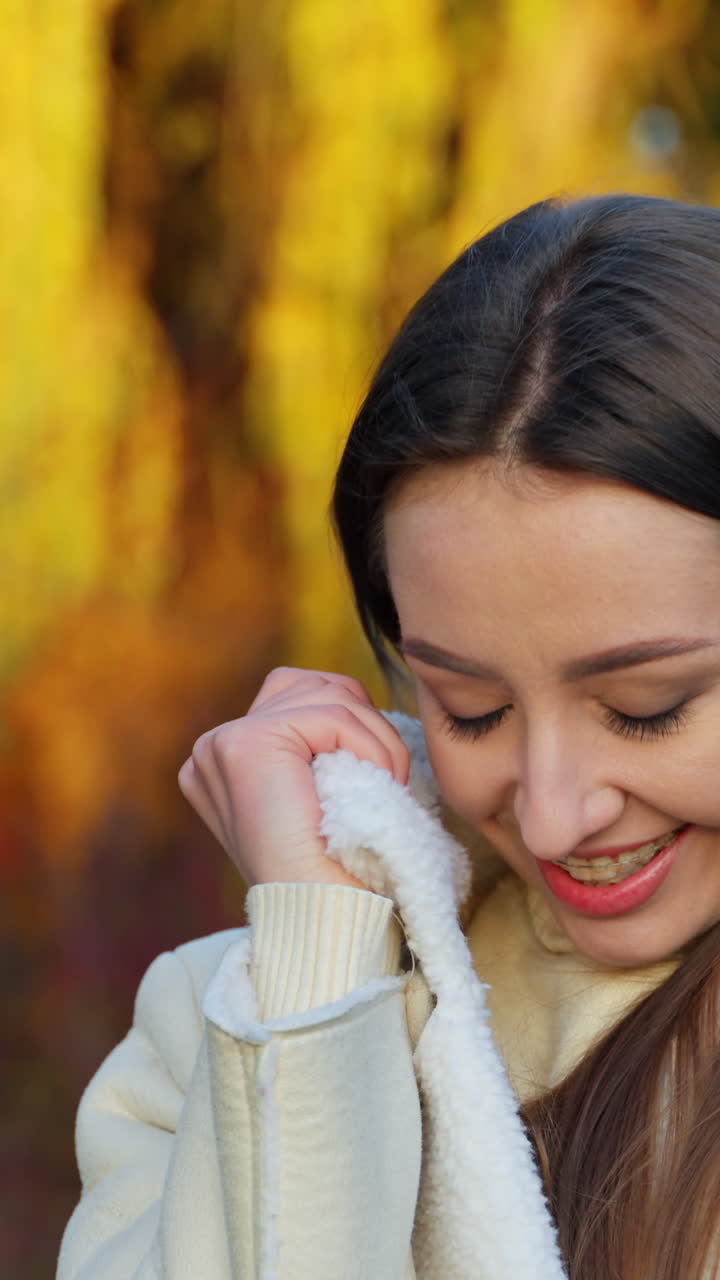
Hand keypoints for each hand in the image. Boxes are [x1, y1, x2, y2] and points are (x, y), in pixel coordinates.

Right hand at [177, 667, 408, 888]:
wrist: (325, 923)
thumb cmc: (338, 871)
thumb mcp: (322, 794)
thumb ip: (319, 746)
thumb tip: (357, 700)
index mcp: (226, 760)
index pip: (303, 697)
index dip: (355, 727)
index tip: (374, 782)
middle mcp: (213, 748)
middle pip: (314, 684)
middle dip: (365, 722)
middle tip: (388, 780)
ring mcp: (220, 743)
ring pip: (328, 692)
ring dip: (376, 737)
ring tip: (385, 786)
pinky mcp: (244, 744)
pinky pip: (332, 713)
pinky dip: (371, 745)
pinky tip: (375, 785)